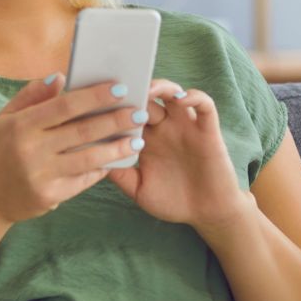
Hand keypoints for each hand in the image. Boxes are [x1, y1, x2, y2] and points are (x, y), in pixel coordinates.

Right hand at [0, 73, 146, 225]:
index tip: (120, 88)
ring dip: (116, 148)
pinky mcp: (50, 196)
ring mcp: (41, 175)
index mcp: (21, 125)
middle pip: (82, 131)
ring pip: (88, 158)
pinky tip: (116, 160)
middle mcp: (31, 149)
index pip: (65, 106)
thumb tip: (60, 76)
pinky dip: (101, 168)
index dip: (95, 96)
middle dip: (115, 120)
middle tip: (139, 113)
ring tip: (137, 140)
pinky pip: (83, 180)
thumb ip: (31, 96)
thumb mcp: (5, 118)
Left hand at [105, 78, 248, 233]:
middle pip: (146, 97)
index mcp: (144, 138)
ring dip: (161, 86)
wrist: (207, 214)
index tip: (98, 98)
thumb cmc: (172, 201)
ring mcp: (185, 127)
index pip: (125, 112)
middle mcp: (163, 128)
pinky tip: (181, 99)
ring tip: (148, 89)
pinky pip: (204, 105)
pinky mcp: (207, 131)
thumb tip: (92, 157)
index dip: (113, 103)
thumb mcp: (138, 189)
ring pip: (173, 94)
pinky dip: (194, 97)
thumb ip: (120, 174)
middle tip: (121, 87)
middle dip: (133, 89)